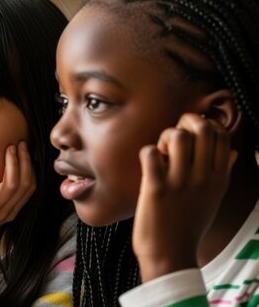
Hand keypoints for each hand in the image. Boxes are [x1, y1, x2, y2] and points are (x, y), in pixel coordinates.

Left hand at [0, 141, 35, 257]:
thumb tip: (3, 169)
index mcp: (10, 212)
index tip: (26, 150)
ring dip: (13, 164)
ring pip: (11, 186)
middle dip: (25, 162)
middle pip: (23, 185)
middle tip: (20, 144)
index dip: (30, 168)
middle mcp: (5, 213)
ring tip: (10, 147)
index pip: (29, 188)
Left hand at [133, 113, 236, 281]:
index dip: (204, 125)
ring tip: (161, 154)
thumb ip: (222, 173)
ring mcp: (180, 183)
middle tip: (173, 140)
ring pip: (177, 136)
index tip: (191, 136)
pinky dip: (147, 153)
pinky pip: (150, 153)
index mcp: (218, 178)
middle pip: (203, 128)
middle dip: (184, 124)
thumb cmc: (188, 225)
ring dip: (164, 138)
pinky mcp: (156, 189)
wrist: (170, 255)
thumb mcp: (213, 199)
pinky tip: (149, 166)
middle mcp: (203, 178)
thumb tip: (232, 152)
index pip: (222, 134)